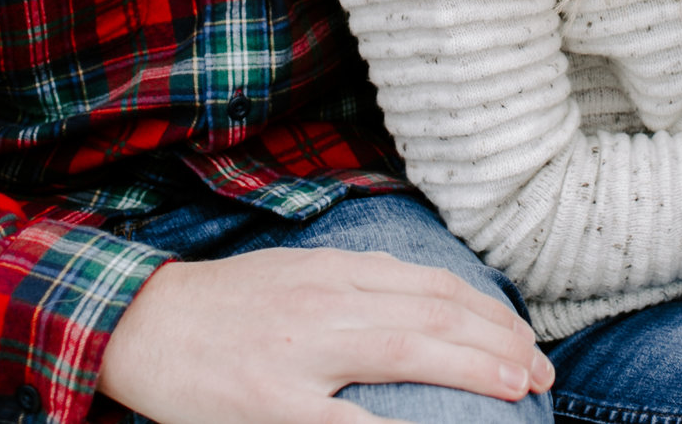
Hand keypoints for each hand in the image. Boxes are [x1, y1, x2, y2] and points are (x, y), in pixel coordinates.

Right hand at [97, 245, 552, 423]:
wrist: (140, 326)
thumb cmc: (223, 307)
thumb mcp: (295, 274)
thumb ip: (355, 284)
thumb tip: (423, 302)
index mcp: (333, 273)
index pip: (432, 286)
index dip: (487, 311)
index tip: (523, 337)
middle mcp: (327, 303)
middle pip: (435, 314)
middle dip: (499, 342)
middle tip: (541, 370)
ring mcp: (301, 353)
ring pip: (409, 351)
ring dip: (475, 367)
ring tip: (520, 387)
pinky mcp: (273, 402)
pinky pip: (349, 422)